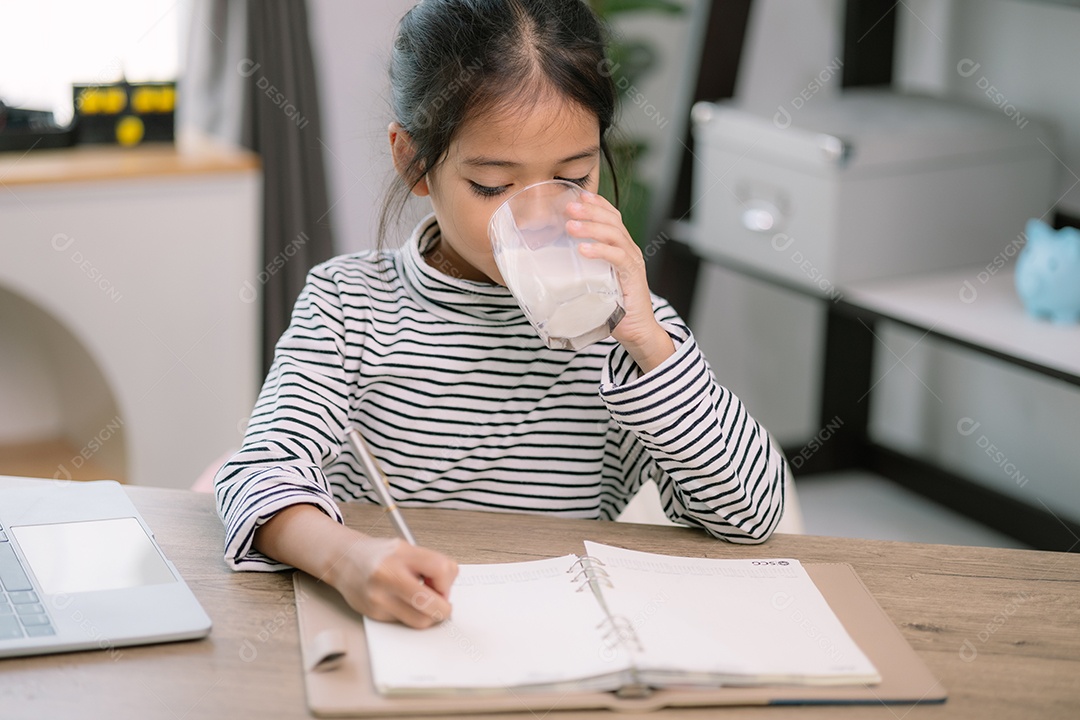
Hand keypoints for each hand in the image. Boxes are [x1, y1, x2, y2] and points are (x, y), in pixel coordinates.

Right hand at [330, 534, 458, 627]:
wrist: (344, 560)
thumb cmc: (378, 555)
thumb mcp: (406, 548)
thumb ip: (429, 564)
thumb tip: (448, 588)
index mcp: (401, 554)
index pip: (441, 569)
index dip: (448, 581)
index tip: (444, 584)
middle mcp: (388, 576)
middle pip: (432, 604)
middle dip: (444, 608)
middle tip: (442, 603)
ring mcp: (380, 598)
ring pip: (420, 621)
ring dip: (429, 615)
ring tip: (423, 602)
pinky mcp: (374, 614)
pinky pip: (404, 623)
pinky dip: (410, 615)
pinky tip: (403, 602)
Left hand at [566, 191, 674, 372]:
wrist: (636, 331)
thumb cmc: (613, 307)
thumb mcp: (594, 282)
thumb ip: (581, 270)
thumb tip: (549, 265)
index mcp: (622, 248)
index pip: (613, 217)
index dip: (597, 204)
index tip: (578, 195)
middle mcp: (629, 250)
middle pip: (612, 221)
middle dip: (590, 211)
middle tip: (568, 207)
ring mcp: (632, 262)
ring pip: (614, 235)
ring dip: (591, 227)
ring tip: (570, 226)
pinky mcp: (633, 277)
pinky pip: (618, 257)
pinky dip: (600, 250)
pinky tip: (583, 249)